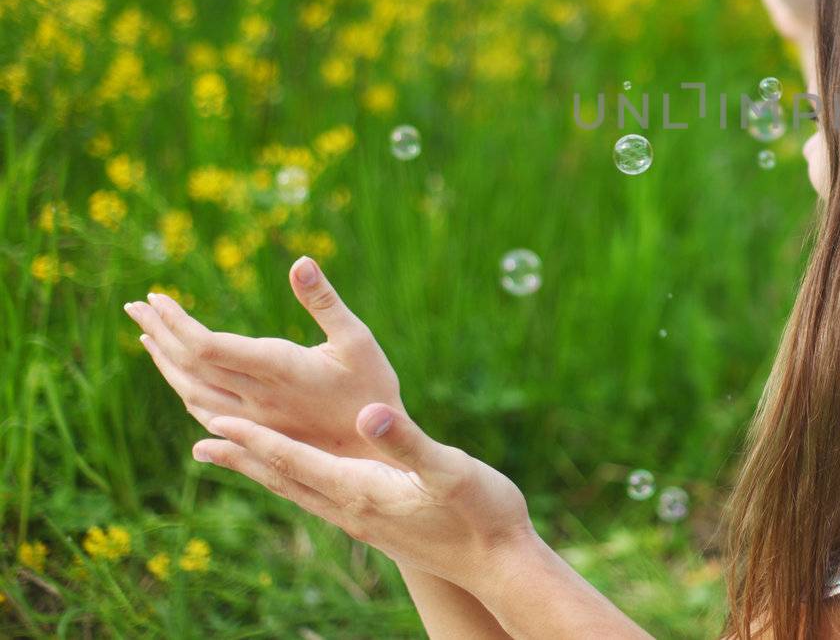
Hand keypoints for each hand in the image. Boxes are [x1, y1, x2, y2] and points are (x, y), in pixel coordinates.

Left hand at [125, 256, 403, 462]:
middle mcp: (257, 400)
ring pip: (191, 394)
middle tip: (136, 306)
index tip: (156, 298)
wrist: (380, 457)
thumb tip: (300, 261)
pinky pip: (205, 414)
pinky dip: (184, 390)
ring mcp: (254, 422)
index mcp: (278, 370)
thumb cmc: (374, 391)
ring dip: (165, 363)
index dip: (175, 323)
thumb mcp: (357, 339)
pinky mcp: (257, 436)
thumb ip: (325, 301)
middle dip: (159, 333)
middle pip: (189, 368)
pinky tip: (180, 380)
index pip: (206, 347)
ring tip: (148, 336)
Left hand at [192, 406, 536, 597]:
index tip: (216, 423)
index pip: (293, 461)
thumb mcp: (448, 468)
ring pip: (298, 492)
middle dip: (242, 459)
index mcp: (361, 488)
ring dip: (263, 472)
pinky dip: (294, 482)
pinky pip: (319, 499)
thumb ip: (406, 441)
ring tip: (238, 459)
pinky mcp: (376, 526)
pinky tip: (302, 477)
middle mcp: (351, 508)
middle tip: (201, 444)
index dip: (255, 440)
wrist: (499, 564)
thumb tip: (369, 413)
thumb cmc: (481, 512)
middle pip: (283, 479)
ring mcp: (362, 521)